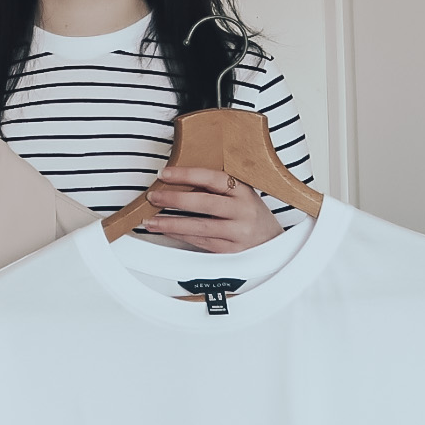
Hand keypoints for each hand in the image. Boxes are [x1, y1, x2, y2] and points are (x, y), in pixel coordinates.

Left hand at [141, 166, 284, 252]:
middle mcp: (242, 211)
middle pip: (204, 203)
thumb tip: (180, 181)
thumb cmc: (251, 215)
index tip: (165, 174)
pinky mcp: (230, 250)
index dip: (187, 174)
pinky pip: (201, 241)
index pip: (213, 178)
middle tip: (154, 197)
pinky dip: (181, 236)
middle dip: (174, 199)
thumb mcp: (241, 195)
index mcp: (243, 191)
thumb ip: (217, 188)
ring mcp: (237, 232)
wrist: (273, 244)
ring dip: (171, 223)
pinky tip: (167, 231)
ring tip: (151, 220)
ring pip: (199, 226)